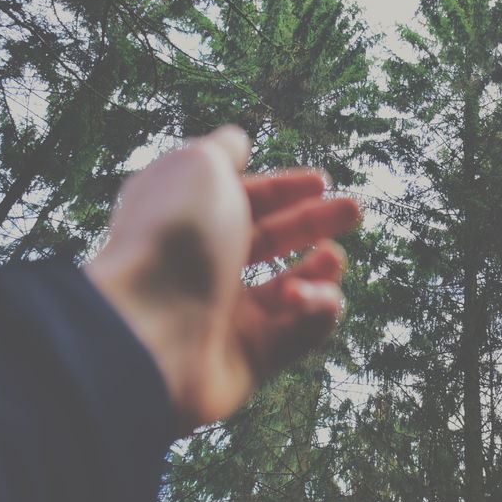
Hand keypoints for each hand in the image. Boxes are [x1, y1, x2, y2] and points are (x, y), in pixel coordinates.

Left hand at [84, 126, 359, 431]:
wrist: (149, 330)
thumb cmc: (173, 239)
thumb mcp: (198, 167)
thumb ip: (222, 149)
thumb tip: (238, 139)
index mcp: (191, 220)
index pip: (247, 200)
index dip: (286, 188)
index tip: (323, 181)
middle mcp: (208, 267)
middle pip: (276, 240)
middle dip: (318, 222)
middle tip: (353, 211)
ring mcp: (229, 317)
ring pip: (295, 289)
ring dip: (323, 270)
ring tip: (330, 260)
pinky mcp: (250, 362)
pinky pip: (301, 333)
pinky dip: (314, 312)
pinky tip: (305, 299)